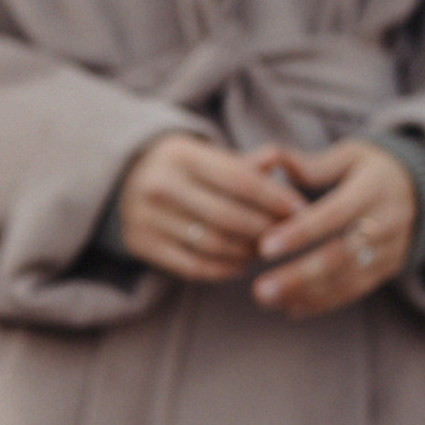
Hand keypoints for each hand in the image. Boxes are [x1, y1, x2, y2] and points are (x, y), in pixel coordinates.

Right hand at [115, 133, 302, 281]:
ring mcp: (146, 216)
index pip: (239, 180)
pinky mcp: (140, 244)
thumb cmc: (183, 168)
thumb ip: (244, 163)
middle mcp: (159, 184)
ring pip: (212, 244)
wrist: (124, 180)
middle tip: (288, 235)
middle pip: (228, 216)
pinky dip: (223, 269)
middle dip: (265, 229)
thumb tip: (279, 159)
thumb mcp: (208, 156)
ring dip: (247, 251)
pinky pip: (192, 266)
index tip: (300, 210)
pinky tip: (240, 264)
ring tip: (266, 249)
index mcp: (181, 154)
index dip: (274, 198)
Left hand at [250, 139, 416, 318]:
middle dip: (299, 276)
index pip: (334, 215)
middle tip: (260, 290)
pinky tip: (292, 308)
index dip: (300, 232)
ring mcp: (389, 250)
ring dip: (305, 293)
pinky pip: (355, 291)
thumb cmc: (374, 168)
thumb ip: (314, 165)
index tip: (265, 247)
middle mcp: (386, 223)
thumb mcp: (352, 155)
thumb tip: (274, 160)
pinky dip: (323, 302)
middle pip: (340, 255)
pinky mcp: (388, 269)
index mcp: (373, 190)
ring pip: (346, 279)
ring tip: (267, 300)